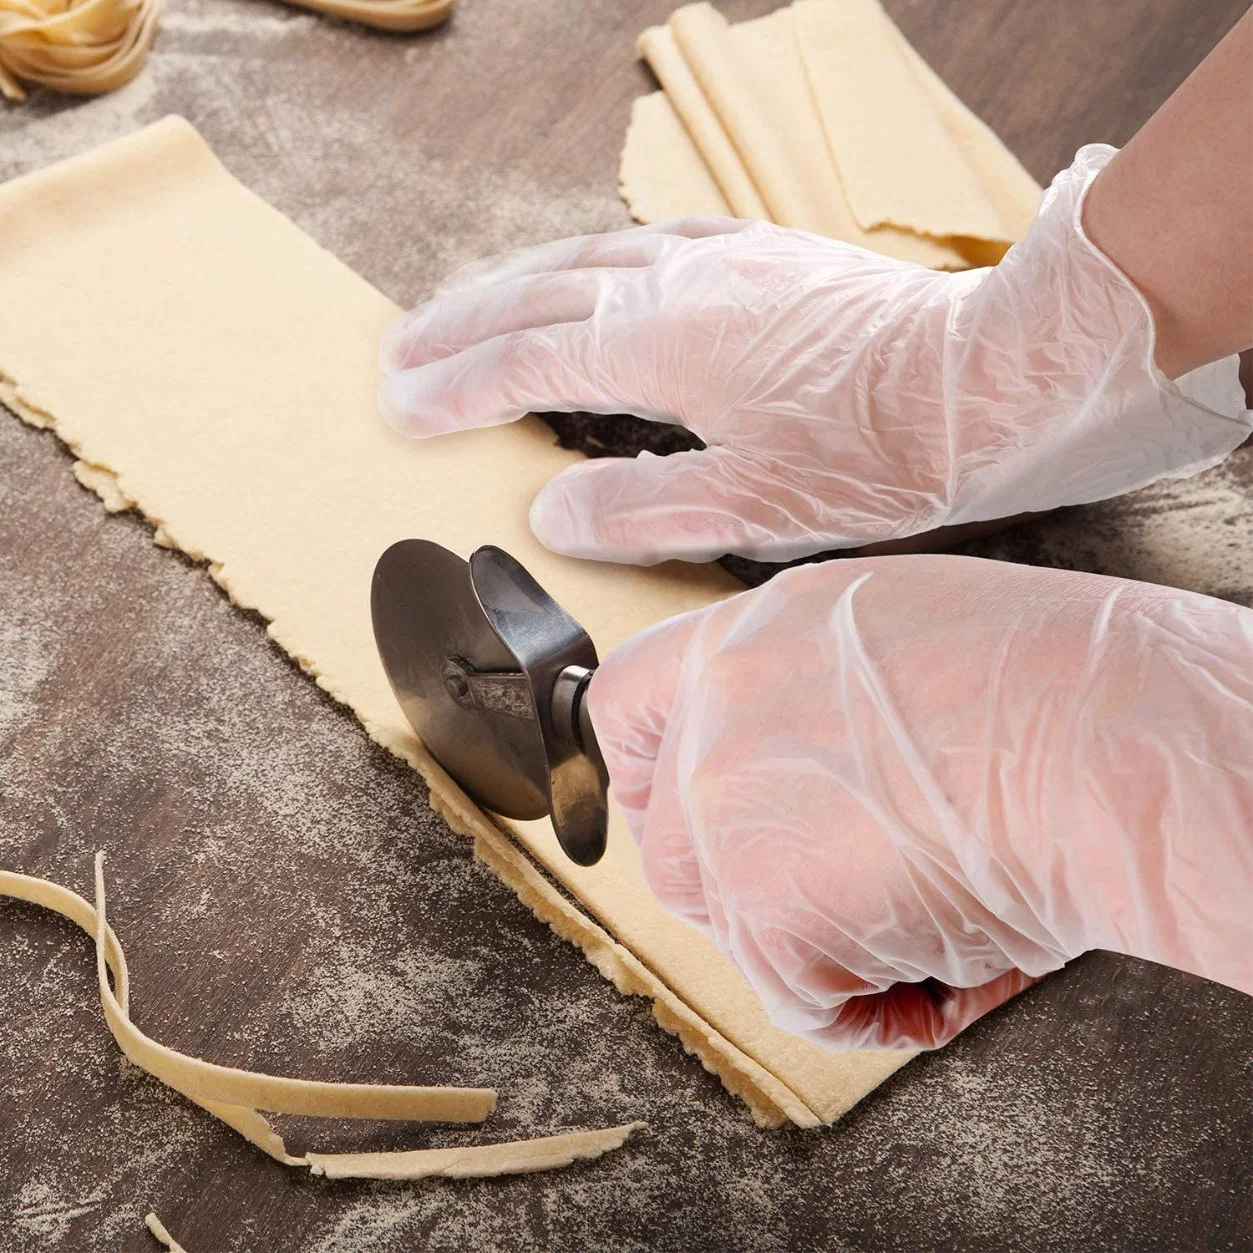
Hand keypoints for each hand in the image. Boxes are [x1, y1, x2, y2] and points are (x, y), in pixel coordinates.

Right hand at [379, 149, 1248, 564]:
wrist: (985, 382)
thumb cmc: (877, 450)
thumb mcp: (750, 505)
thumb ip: (639, 508)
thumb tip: (552, 510)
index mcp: (660, 343)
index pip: (527, 361)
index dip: (457, 387)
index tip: (403, 410)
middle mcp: (676, 283)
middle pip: (537, 296)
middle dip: (460, 326)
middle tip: (400, 352)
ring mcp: (719, 259)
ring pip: (584, 257)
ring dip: (513, 285)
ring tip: (464, 309)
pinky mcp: (760, 256)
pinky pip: (644, 243)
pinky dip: (589, 261)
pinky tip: (588, 272)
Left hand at [586, 555, 1252, 1049]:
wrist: (1112, 742)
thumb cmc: (1057, 686)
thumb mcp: (898, 641)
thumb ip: (809, 695)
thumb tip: (807, 770)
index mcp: (748, 641)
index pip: (621, 707)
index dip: (643, 770)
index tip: (664, 804)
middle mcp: (713, 719)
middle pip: (670, 838)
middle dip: (748, 882)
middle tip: (843, 890)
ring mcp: (724, 813)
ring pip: (730, 922)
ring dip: (814, 942)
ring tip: (926, 921)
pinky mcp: (764, 911)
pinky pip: (799, 995)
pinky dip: (873, 1007)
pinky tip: (951, 966)